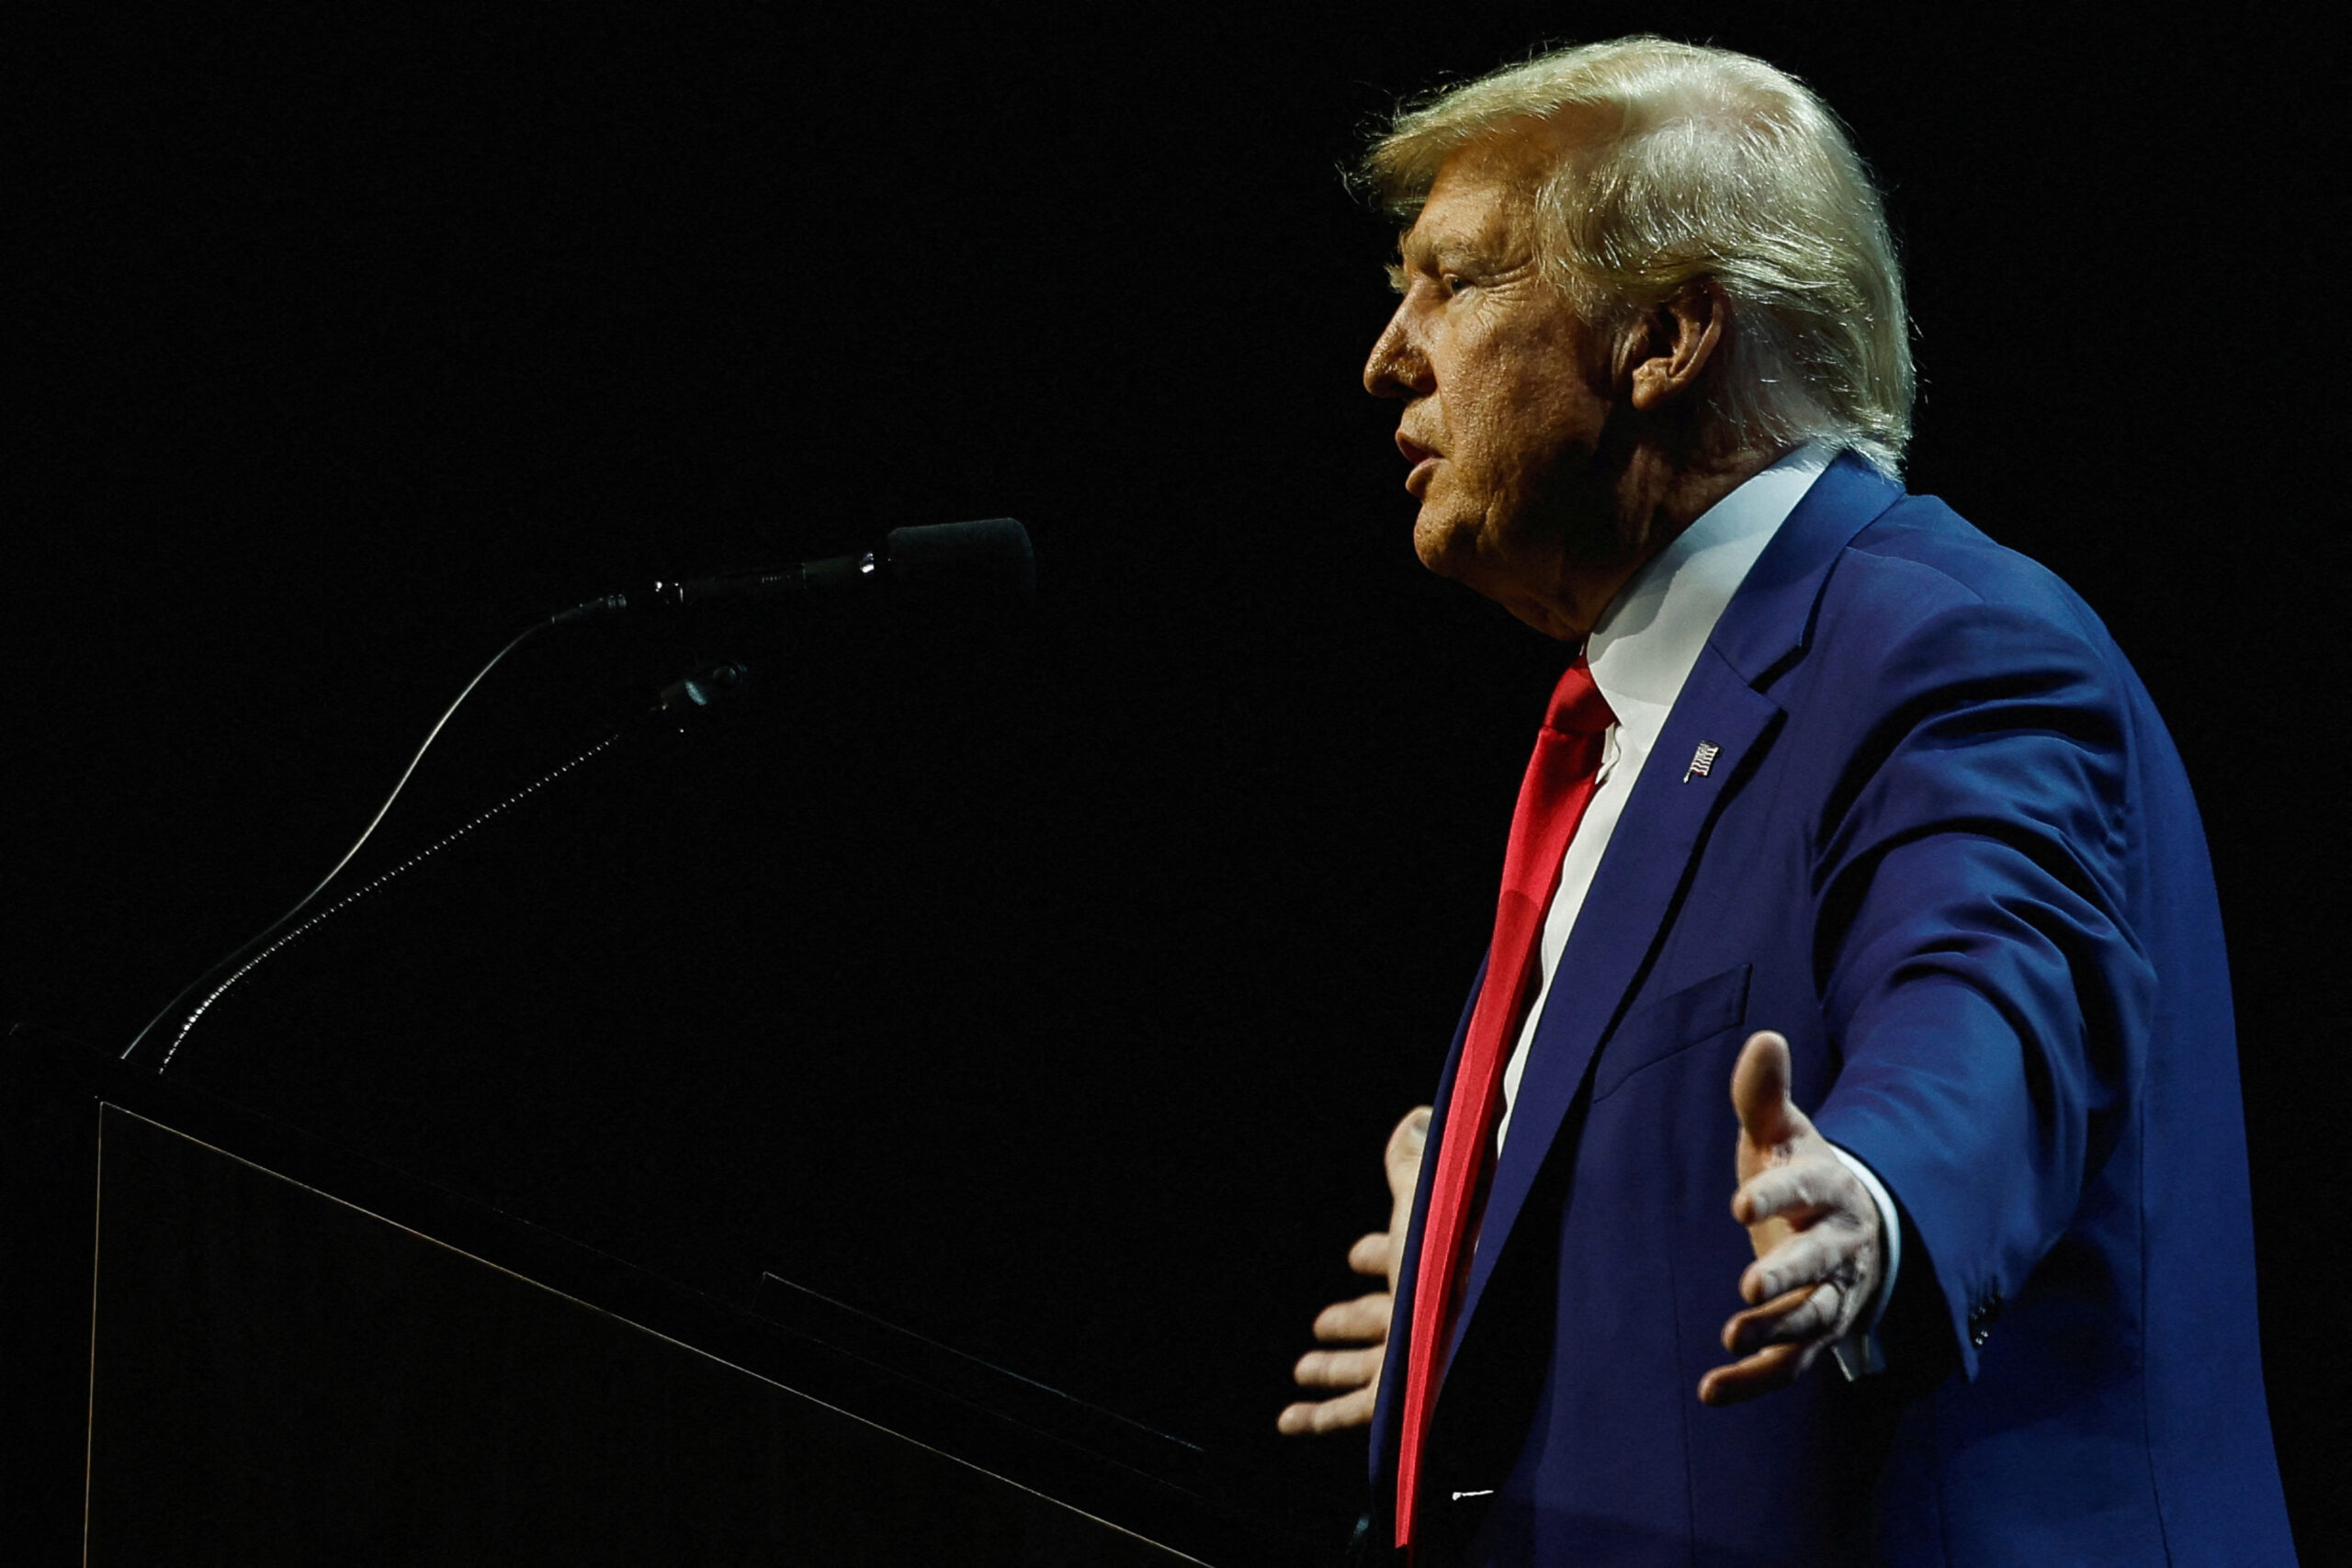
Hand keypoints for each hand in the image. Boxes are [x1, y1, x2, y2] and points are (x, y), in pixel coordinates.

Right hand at [1277, 1106, 1429, 1434]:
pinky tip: (1288, 1421)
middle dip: (1351, 1319)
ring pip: (1364, 1368)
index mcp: (1431, 1267)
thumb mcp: (1424, 1196)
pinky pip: (1352, 1412)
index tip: (1355, 1256)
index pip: (1399, 1260)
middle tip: (1321, 1324)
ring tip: (1302, 1368)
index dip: (1375, 1256)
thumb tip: (1415, 1117)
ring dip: (1330, 1369)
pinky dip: (1317, 1417)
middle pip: (1381, 1318)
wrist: (1484, 1304)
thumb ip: (1412, 1162)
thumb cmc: (1456, 1250)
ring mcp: (1415, 1359)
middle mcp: (1425, 1315)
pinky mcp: (1403, 1396)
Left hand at [1697, 1031, 1882, 1406]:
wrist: (1852, 1226)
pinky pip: (1792, 1365)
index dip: (1777, 1196)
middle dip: (1788, 1275)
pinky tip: (1709, 1390)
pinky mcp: (1817, 1334)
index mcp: (1830, 1189)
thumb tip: (1764, 1038)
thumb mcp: (1783, 1133)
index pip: (1808, 1191)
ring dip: (1776, 1332)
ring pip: (1813, 1319)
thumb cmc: (1802, 1173)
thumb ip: (1763, 1095)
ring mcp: (1832, 1294)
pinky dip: (1754, 1381)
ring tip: (1731, 1334)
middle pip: (1819, 1264)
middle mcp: (1838, 1246)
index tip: (1739, 1203)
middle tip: (1749, 1287)